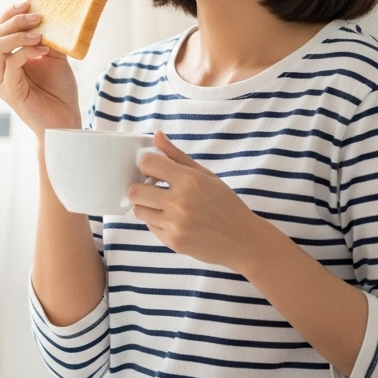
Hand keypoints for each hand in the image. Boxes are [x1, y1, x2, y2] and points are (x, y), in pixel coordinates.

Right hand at [0, 2, 80, 136]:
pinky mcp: (9, 91)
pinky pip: (10, 64)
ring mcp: (1, 81)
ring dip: (17, 35)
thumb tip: (48, 15)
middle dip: (14, 21)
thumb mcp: (54, 57)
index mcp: (7, 60)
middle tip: (37, 17)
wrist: (65, 121)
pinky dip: (26, 52)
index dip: (10, 14)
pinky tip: (44, 50)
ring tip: (39, 33)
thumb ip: (47, 39)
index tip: (29, 3)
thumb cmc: (59, 92)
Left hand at [126, 131, 268, 271]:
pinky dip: (156, 222)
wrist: (243, 240)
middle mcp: (180, 202)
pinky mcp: (173, 242)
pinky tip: (173, 220)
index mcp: (189, 180)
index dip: (146, 165)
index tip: (153, 170)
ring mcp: (175, 224)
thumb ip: (176, 155)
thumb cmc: (225, 204)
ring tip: (164, 205)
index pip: (147, 163)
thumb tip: (156, 135)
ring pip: (138, 210)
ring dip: (147, 206)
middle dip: (140, 187)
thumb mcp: (205, 175)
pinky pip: (150, 226)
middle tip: (152, 189)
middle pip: (134, 190)